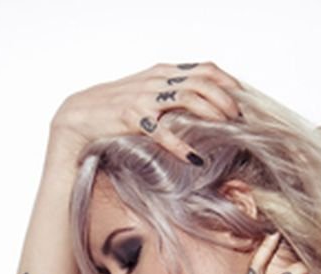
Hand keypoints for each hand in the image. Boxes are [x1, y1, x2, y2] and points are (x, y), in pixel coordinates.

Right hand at [52, 62, 243, 163]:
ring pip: (188, 97)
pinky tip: (194, 158)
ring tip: (226, 128)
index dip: (228, 82)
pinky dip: (180, 145)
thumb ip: (171, 96)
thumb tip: (201, 106)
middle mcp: (156, 80)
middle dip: (226, 99)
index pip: (205, 69)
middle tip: (239, 118)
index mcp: (163, 73)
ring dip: (211, 112)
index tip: (243, 100)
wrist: (77, 118)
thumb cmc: (114, 111)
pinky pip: (161, 131)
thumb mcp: (147, 97)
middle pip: (202, 81)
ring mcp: (144, 97)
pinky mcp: (131, 117)